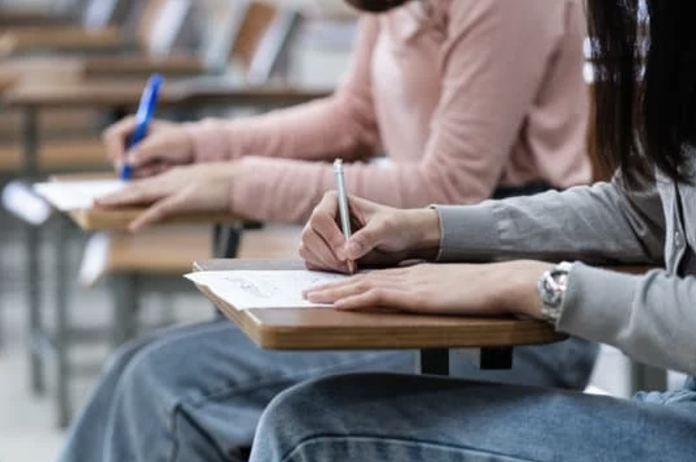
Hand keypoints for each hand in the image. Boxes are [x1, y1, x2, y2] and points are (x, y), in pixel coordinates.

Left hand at [96, 162, 235, 230]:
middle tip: (94, 201)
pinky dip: (146, 218)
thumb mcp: (201, 187)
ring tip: (101, 205)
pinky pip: (161, 210)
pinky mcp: (185, 200)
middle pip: (137, 188)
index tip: (112, 196)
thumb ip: (187, 193)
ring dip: (120, 201)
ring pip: (142, 194)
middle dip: (115, 195)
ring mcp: (177, 189)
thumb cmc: (226, 184)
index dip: (127, 190)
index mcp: (175, 178)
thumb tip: (178, 202)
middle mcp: (171, 181)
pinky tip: (133, 226)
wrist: (240, 179)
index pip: (146, 184)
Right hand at [103, 116, 193, 176]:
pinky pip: (135, 177)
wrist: (194, 151)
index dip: (115, 150)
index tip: (124, 163)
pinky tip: (163, 168)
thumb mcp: (164, 143)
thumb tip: (128, 161)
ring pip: (125, 169)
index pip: (112, 136)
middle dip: (129, 166)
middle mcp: (129, 139)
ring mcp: (133, 154)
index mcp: (133, 125)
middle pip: (114, 156)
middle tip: (148, 169)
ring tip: (163, 165)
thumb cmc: (180, 141)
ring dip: (145, 171)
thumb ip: (145, 150)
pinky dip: (149, 175)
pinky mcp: (139, 166)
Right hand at [300, 192, 440, 272]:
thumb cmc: (395, 226)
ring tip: (350, 267)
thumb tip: (348, 252)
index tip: (347, 254)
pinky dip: (325, 269)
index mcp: (335, 201)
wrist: (401, 240)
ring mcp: (321, 235)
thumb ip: (367, 237)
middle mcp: (324, 216)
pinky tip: (346, 269)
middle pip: (309, 235)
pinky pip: (312, 262)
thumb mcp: (386, 228)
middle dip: (327, 254)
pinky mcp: (322, 252)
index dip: (330, 237)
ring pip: (307, 250)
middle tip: (348, 265)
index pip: (319, 217)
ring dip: (326, 263)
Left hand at [304, 260, 550, 317]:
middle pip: (361, 278)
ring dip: (335, 292)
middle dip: (332, 285)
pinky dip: (355, 299)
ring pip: (362, 286)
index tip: (330, 287)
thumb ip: (430, 291)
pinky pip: (378, 296)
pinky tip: (339, 304)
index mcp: (412, 274)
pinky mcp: (414, 295)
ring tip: (312, 297)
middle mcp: (405, 275)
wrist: (497, 282)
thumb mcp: (446, 288)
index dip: (349, 281)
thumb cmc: (478, 288)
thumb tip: (418, 298)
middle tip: (308, 291)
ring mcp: (408, 284)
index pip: (373, 276)